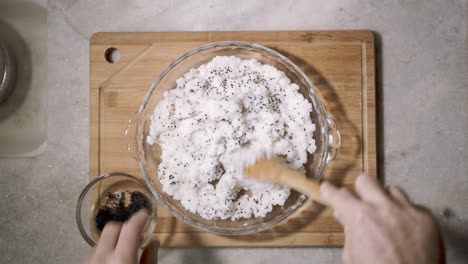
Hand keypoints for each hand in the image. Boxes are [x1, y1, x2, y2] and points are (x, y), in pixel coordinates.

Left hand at [84, 210, 152, 263]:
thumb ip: (150, 258)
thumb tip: (153, 243)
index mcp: (121, 259)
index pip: (130, 228)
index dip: (139, 217)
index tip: (144, 213)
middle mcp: (102, 257)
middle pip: (112, 227)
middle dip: (124, 227)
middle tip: (134, 233)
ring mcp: (89, 260)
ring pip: (101, 237)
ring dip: (113, 238)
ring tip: (122, 249)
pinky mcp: (84, 263)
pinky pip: (94, 249)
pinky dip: (103, 249)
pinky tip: (111, 258)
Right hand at [320, 174, 440, 263]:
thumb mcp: (353, 257)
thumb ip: (349, 233)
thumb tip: (344, 217)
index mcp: (360, 218)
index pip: (338, 195)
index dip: (330, 191)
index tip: (328, 189)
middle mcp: (383, 208)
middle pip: (365, 180)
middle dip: (360, 190)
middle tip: (361, 202)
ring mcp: (406, 211)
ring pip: (392, 189)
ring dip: (385, 200)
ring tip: (386, 214)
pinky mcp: (426, 218)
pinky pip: (413, 206)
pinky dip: (406, 214)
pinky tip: (405, 228)